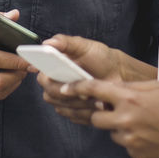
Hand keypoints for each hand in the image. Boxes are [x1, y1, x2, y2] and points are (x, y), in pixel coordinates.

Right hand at [37, 34, 155, 125]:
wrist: (118, 73)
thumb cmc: (100, 57)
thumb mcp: (84, 46)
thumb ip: (66, 42)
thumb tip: (47, 43)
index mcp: (53, 66)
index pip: (40, 75)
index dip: (45, 77)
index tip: (56, 75)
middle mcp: (55, 83)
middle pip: (50, 93)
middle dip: (67, 92)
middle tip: (83, 89)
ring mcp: (63, 98)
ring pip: (61, 106)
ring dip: (80, 102)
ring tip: (98, 98)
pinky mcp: (74, 111)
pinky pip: (73, 115)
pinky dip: (86, 111)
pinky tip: (99, 104)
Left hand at [64, 78, 158, 157]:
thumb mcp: (153, 87)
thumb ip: (128, 88)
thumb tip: (109, 88)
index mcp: (129, 98)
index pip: (94, 90)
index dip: (76, 88)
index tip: (65, 88)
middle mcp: (125, 119)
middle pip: (96, 118)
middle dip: (101, 114)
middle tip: (116, 111)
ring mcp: (130, 139)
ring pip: (112, 133)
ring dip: (119, 128)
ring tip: (143, 123)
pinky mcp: (135, 153)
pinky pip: (125, 145)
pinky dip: (132, 139)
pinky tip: (149, 135)